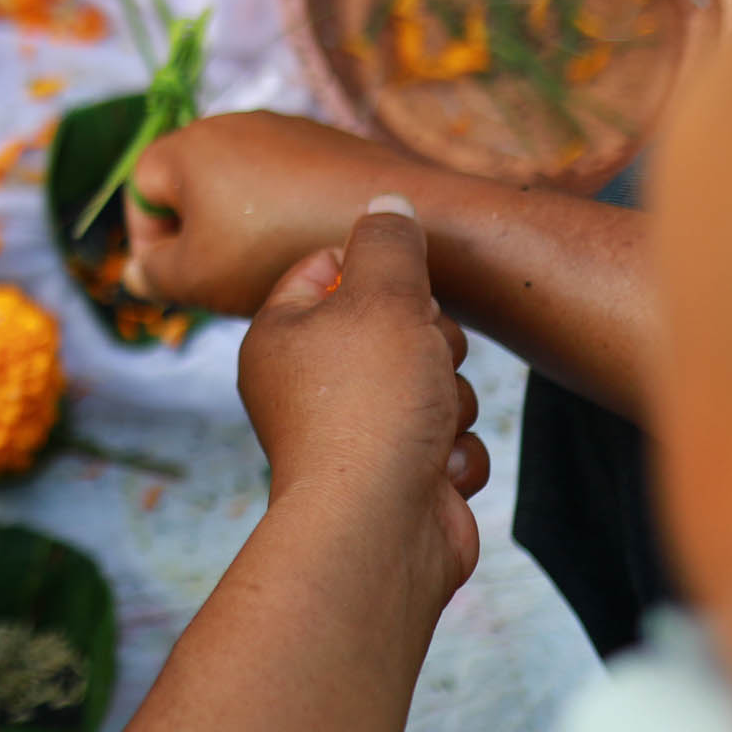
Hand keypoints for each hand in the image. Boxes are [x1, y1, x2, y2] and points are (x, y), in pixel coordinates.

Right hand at [124, 112, 426, 315]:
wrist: (385, 223)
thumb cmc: (279, 250)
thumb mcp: (198, 278)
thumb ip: (154, 276)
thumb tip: (140, 273)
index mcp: (191, 144)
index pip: (141, 187)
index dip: (150, 240)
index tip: (178, 278)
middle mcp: (234, 124)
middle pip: (191, 184)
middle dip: (199, 235)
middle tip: (221, 281)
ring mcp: (286, 130)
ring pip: (241, 186)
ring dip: (243, 229)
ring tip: (269, 271)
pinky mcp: (329, 144)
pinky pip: (286, 184)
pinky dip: (286, 217)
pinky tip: (309, 251)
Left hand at [239, 198, 488, 600]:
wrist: (380, 526)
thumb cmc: (368, 405)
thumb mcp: (382, 296)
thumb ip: (389, 242)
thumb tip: (388, 205)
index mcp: (279, 336)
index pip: (327, 270)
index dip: (377, 272)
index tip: (399, 291)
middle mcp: (307, 386)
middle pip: (392, 327)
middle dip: (427, 343)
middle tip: (419, 359)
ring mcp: (353, 435)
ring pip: (430, 385)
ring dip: (447, 401)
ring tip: (425, 424)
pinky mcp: (398, 478)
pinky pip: (447, 442)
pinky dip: (452, 454)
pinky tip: (435, 470)